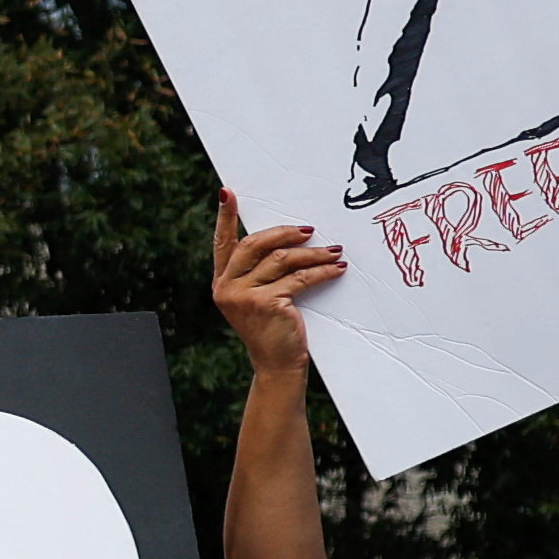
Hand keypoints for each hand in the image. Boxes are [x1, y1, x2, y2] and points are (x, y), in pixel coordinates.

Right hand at [210, 195, 340, 378]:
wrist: (277, 364)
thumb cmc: (272, 329)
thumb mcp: (258, 297)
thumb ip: (260, 273)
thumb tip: (286, 242)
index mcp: (222, 281)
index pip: (222, 242)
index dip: (224, 217)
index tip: (227, 193)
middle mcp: (227, 286)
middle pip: (255, 244)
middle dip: (285, 233)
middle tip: (310, 231)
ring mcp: (243, 295)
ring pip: (281, 259)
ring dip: (312, 253)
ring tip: (334, 252)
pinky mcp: (265, 303)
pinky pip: (299, 278)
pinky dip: (321, 271)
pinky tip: (335, 269)